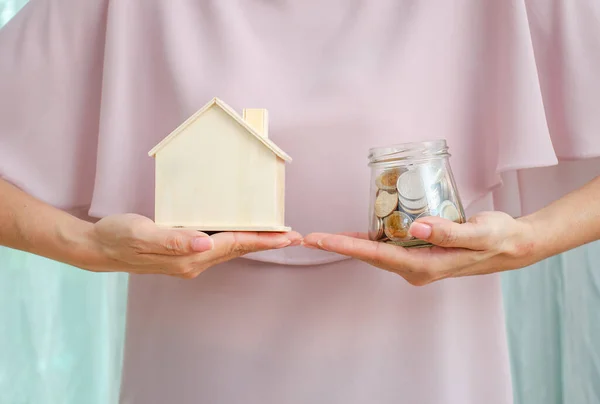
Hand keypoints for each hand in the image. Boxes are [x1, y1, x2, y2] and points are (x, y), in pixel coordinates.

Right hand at [84, 213, 301, 278]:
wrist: (100, 248)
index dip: (262, 240)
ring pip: (231, 249)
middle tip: (295, 237)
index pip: (234, 245)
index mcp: (188, 257)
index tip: (287, 236)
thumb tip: (204, 243)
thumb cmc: (119, 237)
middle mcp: (194, 262)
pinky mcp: (185, 254)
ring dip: (255, 242)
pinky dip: (238, 239)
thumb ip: (173, 239)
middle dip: (268, 243)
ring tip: (278, 235)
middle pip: (239, 249)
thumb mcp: (141, 234)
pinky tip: (243, 233)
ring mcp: (190, 260)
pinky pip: (219, 247)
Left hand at [302, 212, 538, 285]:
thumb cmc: (497, 237)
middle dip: (338, 246)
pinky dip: (369, 239)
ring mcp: (416, 262)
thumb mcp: (478, 233)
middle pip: (369, 255)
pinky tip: (356, 232)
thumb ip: (449, 232)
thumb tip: (417, 228)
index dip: (345, 246)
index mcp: (424, 266)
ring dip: (349, 244)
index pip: (376, 256)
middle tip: (307, 238)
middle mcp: (415, 268)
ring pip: (376, 251)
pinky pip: (388, 245)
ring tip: (321, 237)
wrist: (512, 244)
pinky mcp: (419, 252)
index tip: (319, 240)